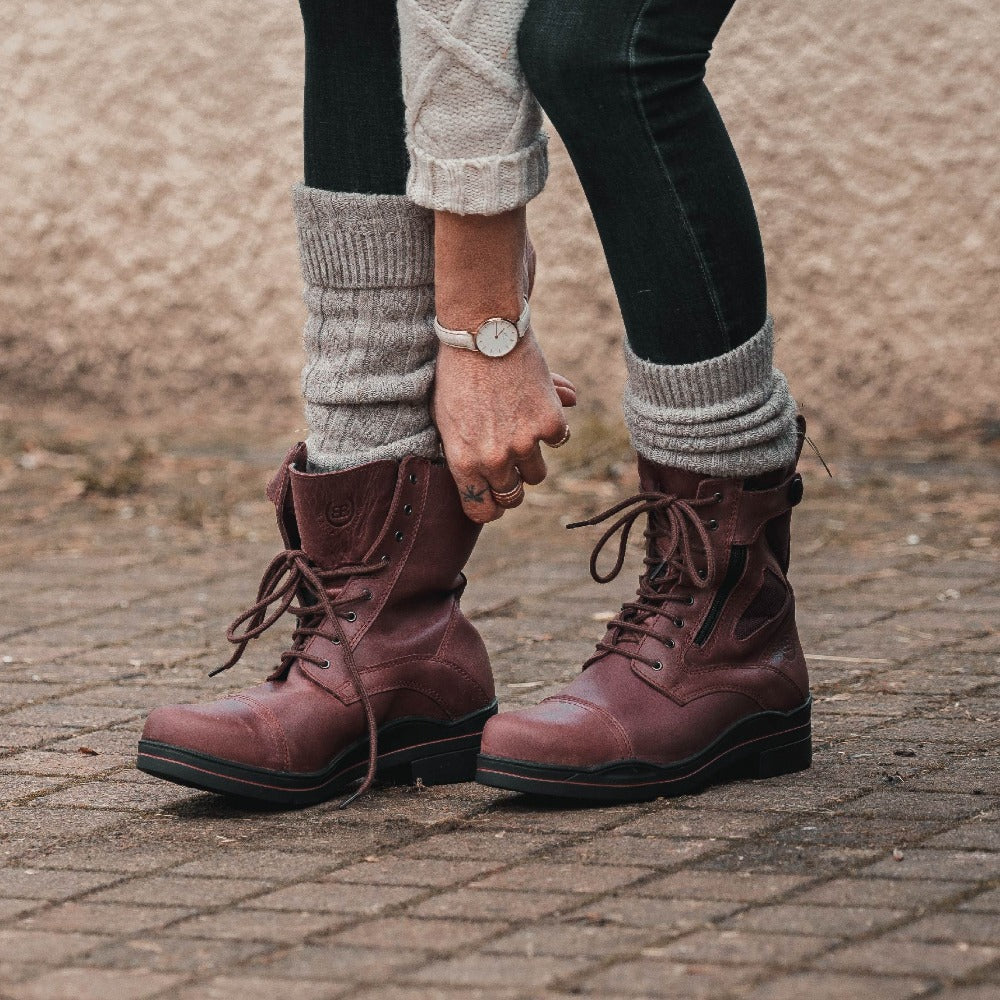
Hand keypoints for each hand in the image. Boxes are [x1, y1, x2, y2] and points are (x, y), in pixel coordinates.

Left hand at [433, 332, 575, 522]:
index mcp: (463, 462)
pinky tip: (536, 404)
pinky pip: (558, 440)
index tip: (494, 498)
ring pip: (537, 474)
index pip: (482, 511)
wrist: (482, 333)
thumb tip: (484, 484)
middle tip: (509, 462)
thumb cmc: (456, 373)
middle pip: (512, 496)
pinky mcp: (549, 423)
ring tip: (520, 429)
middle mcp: (494, 459)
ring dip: (532, 458)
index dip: (489, 507)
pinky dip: (552, 426)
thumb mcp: (445, 418)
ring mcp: (524, 443)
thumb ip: (462, 454)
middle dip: (511, 483)